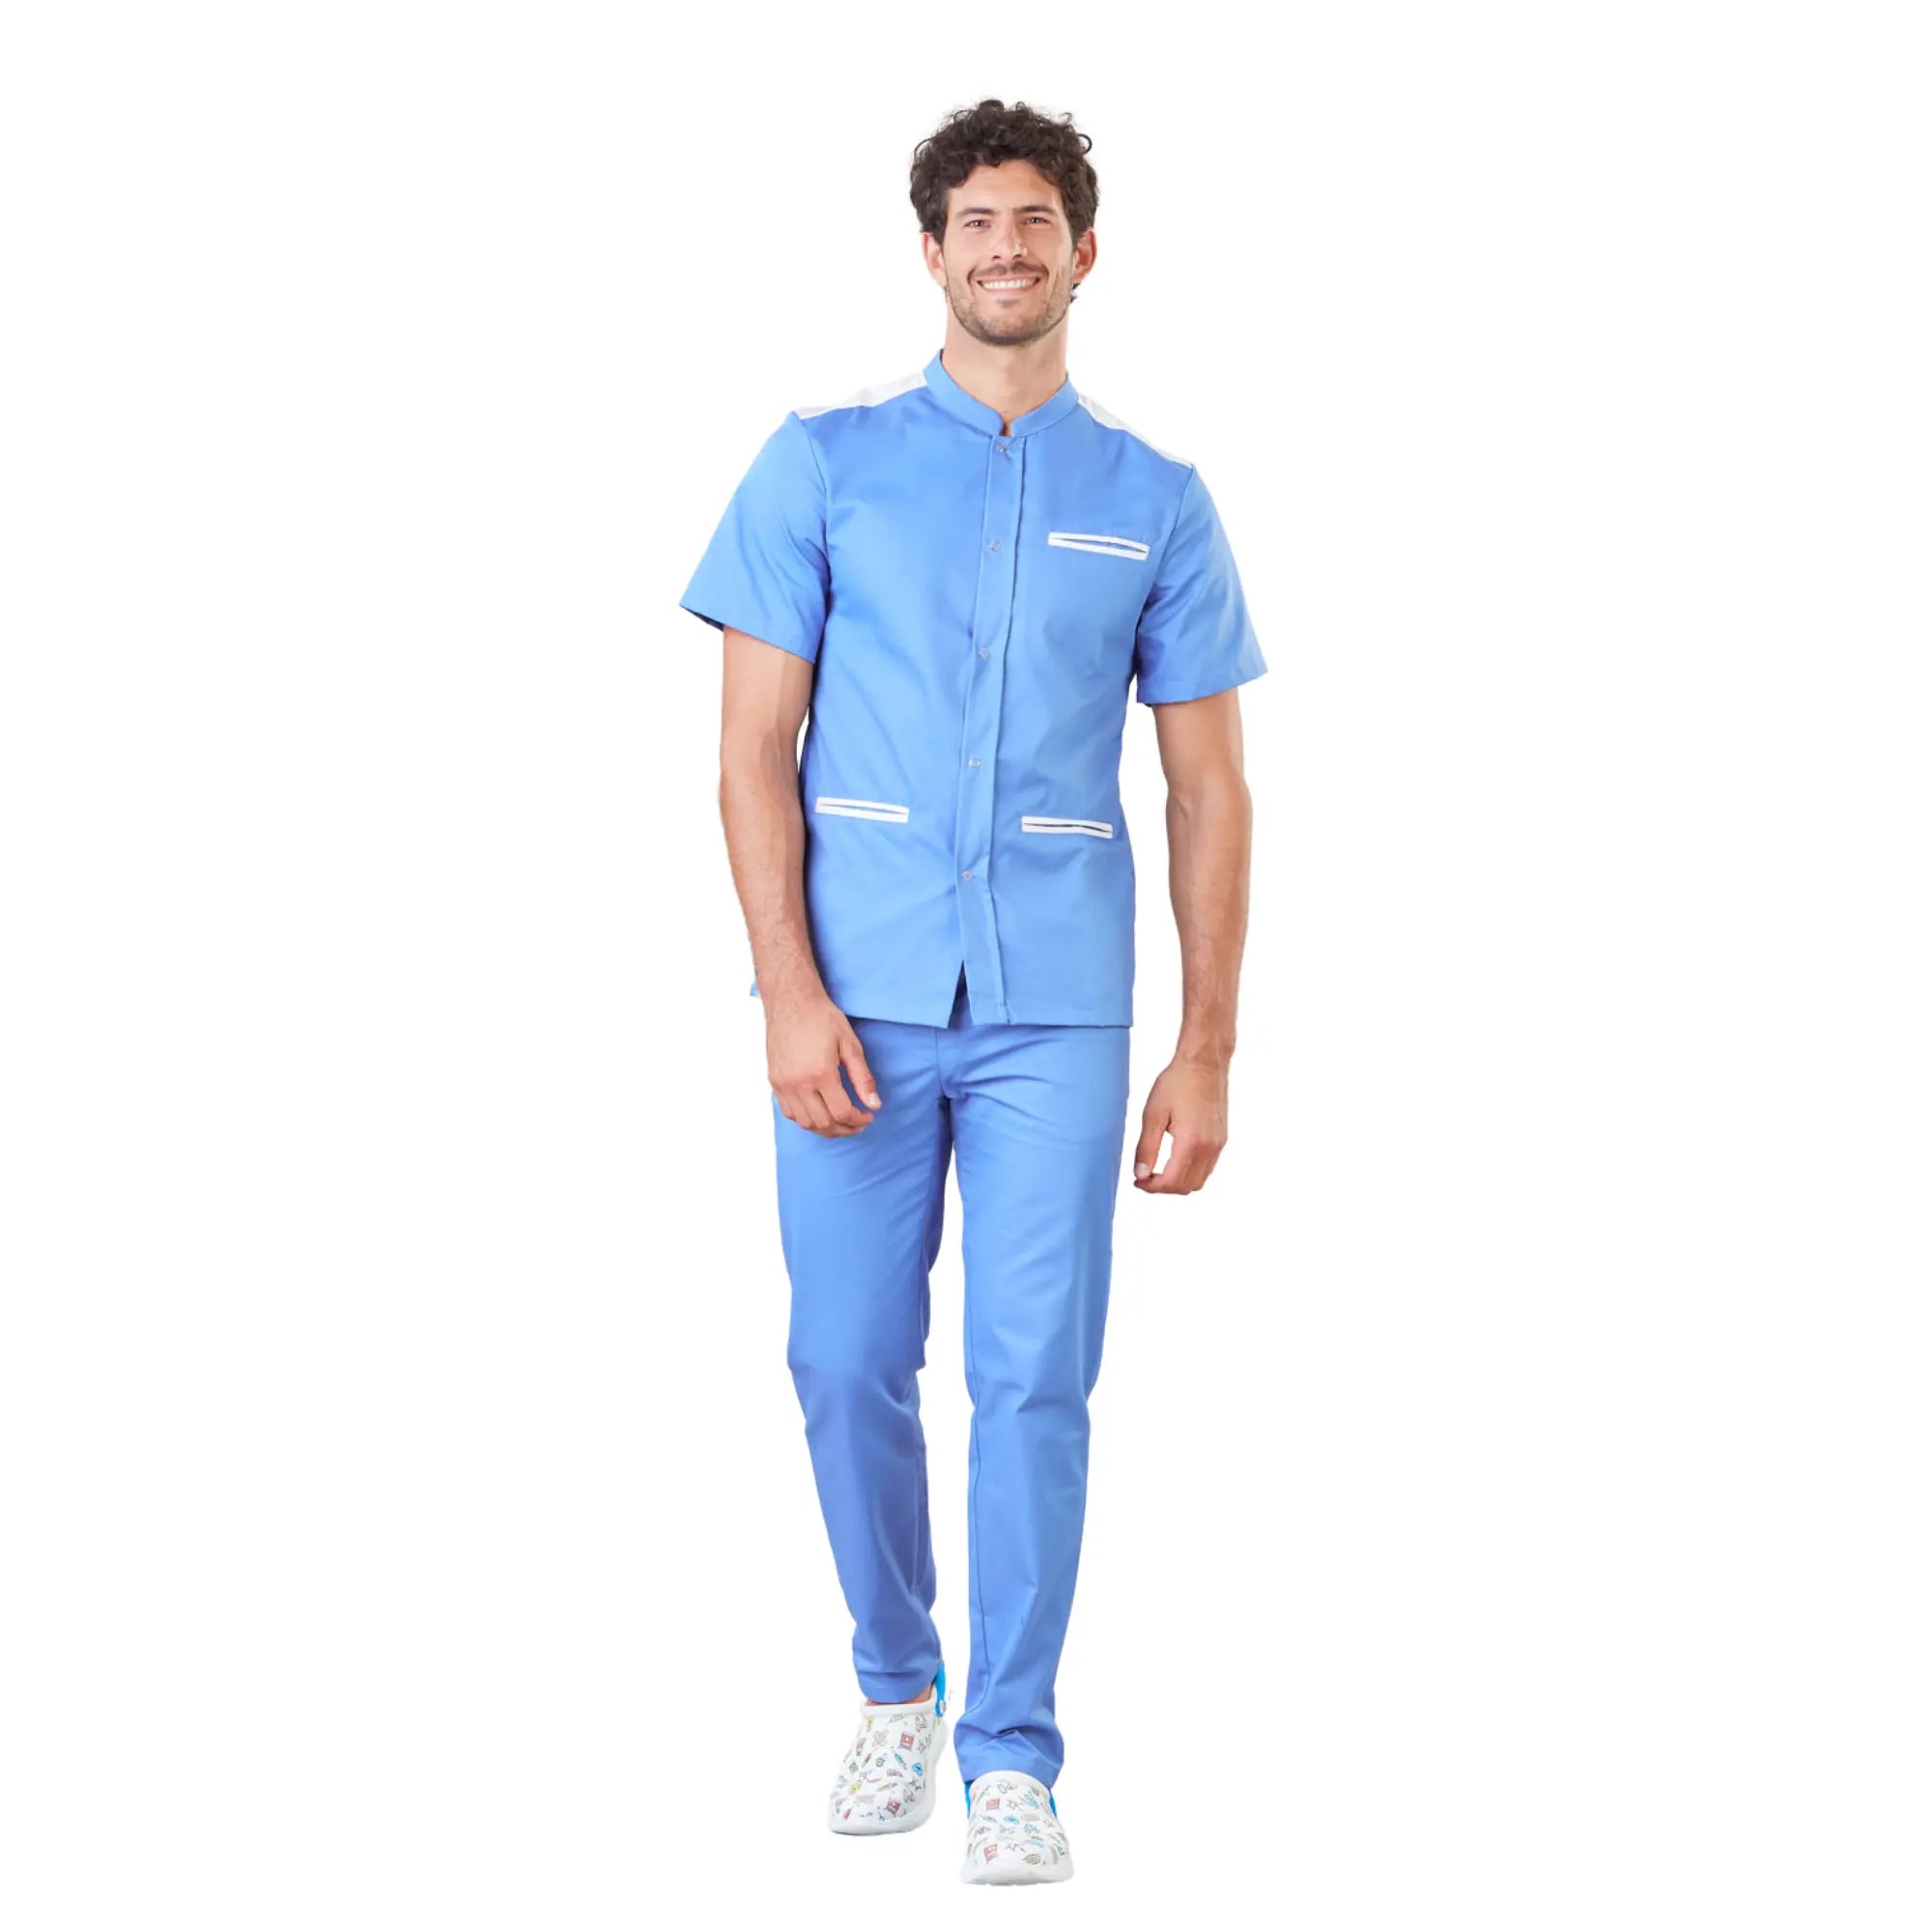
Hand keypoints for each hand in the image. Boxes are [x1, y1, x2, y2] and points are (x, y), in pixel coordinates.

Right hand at [766, 990, 881, 1137]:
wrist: (791, 1002)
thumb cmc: (822, 1018)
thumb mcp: (850, 1045)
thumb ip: (862, 1078)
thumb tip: (874, 1104)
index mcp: (820, 1073)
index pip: (841, 1112)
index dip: (858, 1120)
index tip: (868, 1116)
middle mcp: (798, 1083)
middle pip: (823, 1123)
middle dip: (845, 1129)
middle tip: (858, 1123)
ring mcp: (783, 1084)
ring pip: (804, 1123)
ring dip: (825, 1128)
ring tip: (840, 1121)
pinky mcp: (774, 1081)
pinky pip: (789, 1113)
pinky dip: (806, 1119)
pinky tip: (819, 1112)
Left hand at [1132, 1053, 1227, 1193]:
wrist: (1204, 1063)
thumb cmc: (1177, 1082)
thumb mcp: (1153, 1114)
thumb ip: (1146, 1148)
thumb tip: (1140, 1174)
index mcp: (1191, 1143)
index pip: (1171, 1181)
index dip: (1152, 1187)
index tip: (1137, 1181)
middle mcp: (1209, 1148)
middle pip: (1187, 1187)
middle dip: (1163, 1188)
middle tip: (1144, 1177)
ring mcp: (1218, 1145)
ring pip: (1199, 1181)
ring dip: (1177, 1182)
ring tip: (1157, 1171)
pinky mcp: (1221, 1139)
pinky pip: (1207, 1168)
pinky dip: (1190, 1172)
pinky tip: (1174, 1160)